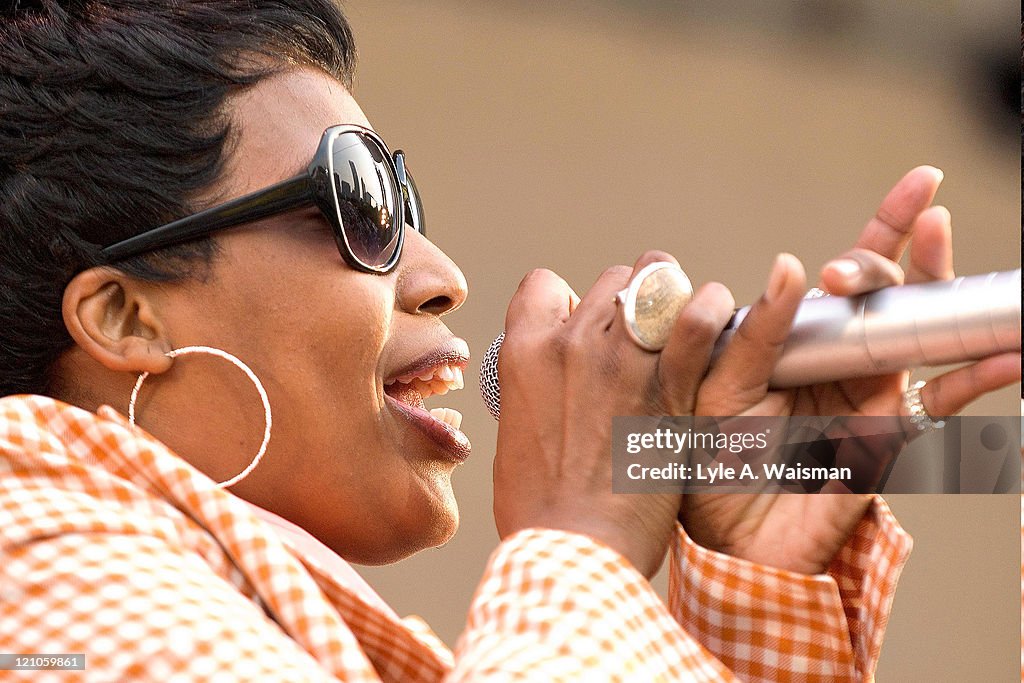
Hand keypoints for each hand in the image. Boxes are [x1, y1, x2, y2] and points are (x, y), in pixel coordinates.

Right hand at [493, 251, 734, 577]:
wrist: (574, 550)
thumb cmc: (541, 510)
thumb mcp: (516, 434)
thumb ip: (534, 390)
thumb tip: (551, 380)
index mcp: (524, 352)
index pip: (545, 284)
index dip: (567, 300)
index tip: (581, 324)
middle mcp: (570, 342)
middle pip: (610, 280)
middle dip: (628, 300)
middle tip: (643, 337)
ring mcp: (621, 359)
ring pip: (656, 279)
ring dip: (672, 295)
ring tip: (685, 320)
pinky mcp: (670, 386)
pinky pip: (699, 320)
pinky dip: (711, 309)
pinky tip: (717, 316)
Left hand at [676, 166, 1020, 573]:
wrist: (729, 536)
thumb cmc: (714, 459)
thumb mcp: (716, 390)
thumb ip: (752, 337)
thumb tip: (789, 268)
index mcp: (801, 335)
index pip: (847, 273)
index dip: (885, 226)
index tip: (923, 179)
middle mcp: (845, 353)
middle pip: (893, 290)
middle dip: (890, 261)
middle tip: (846, 274)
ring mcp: (875, 389)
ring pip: (925, 330)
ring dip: (947, 296)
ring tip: (950, 258)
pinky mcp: (892, 431)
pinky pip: (945, 399)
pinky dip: (980, 376)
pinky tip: (1009, 354)